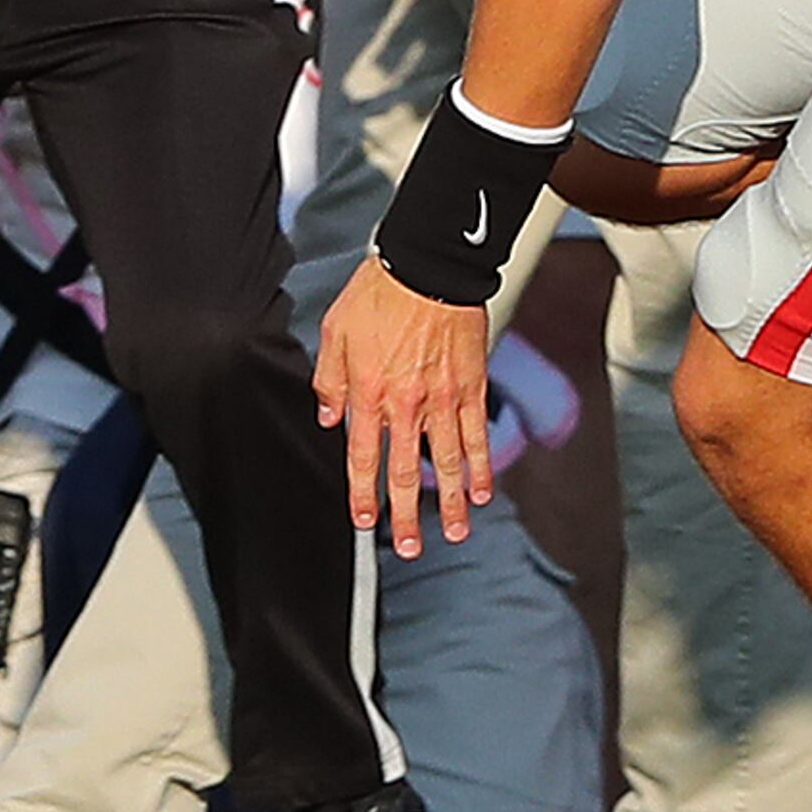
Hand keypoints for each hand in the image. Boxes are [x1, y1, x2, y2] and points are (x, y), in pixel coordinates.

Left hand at [314, 256, 493, 558]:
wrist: (429, 266)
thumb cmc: (381, 292)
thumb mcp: (334, 333)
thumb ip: (329, 381)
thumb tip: (330, 417)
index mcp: (369, 393)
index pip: (364, 459)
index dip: (363, 495)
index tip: (365, 521)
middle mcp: (407, 404)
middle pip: (406, 472)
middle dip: (408, 515)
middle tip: (414, 546)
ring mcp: (443, 398)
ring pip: (447, 461)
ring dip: (451, 501)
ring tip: (455, 530)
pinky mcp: (471, 384)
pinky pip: (477, 433)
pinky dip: (481, 464)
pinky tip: (482, 487)